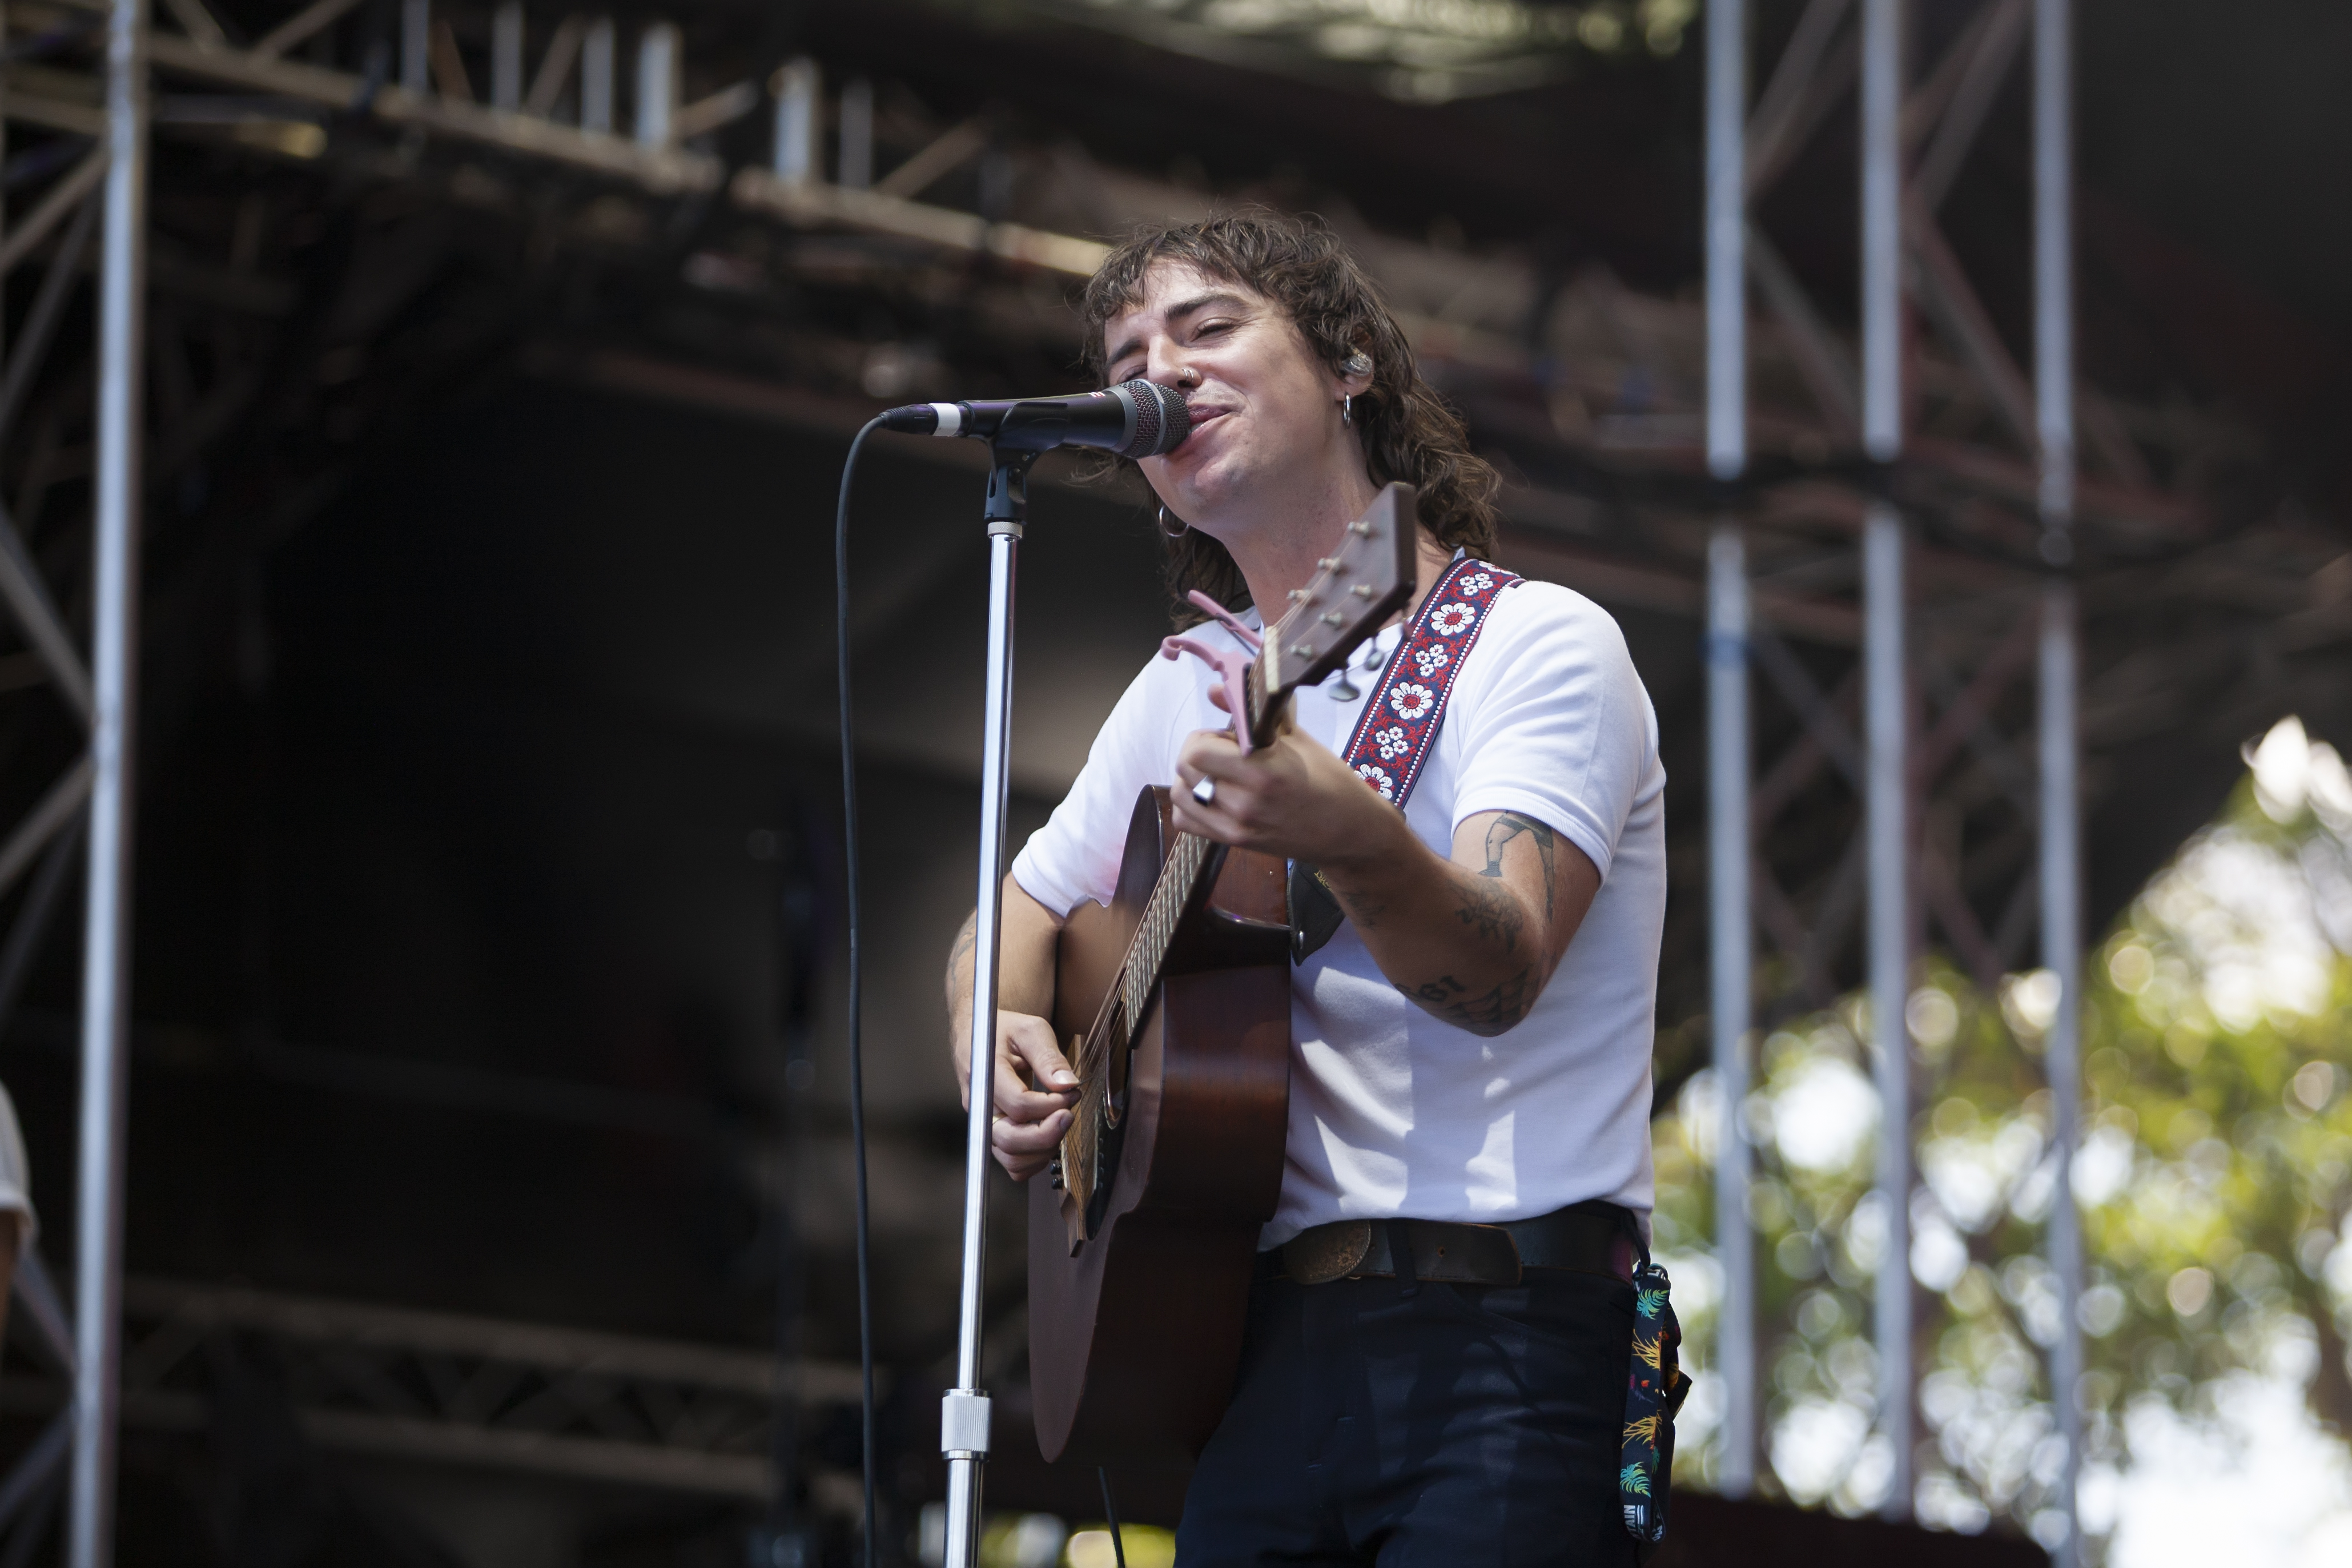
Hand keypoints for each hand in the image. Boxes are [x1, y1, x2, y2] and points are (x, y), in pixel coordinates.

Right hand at [952, 1007, 1077, 1180]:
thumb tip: (1067, 1084)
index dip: (1051, 1105)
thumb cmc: (1004, 1031)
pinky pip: (1011, 1163)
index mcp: (986, 1074)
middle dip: (1048, 1133)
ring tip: (1059, 1124)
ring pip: (1011, 1158)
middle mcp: (980, 1105)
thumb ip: (1048, 1056)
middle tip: (1068, 1114)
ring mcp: (985, 1123)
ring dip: (1043, 1148)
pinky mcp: (992, 1134)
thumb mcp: (1030, 1029)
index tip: (1071, 1093)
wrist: (979, 1034)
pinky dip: (1033, 1159)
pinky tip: (1047, 1137)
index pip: (1018, 1104)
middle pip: (1011, 1139)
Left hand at [1169, 687, 1405, 868]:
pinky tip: (1213, 796)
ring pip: (1180, 795)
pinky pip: (1185, 822)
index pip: (1198, 750)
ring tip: (1218, 774)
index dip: (1207, 736)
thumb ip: (1252, 714)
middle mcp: (1245, 802)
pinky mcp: (1233, 843)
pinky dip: (1190, 806)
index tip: (1227, 737)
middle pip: (1185, 769)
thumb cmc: (1328, 779)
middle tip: (1223, 753)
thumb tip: (1214, 689)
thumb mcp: (1297, 738)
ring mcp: (1237, 827)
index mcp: (1263, 771)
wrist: (1348, 830)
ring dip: (1191, 778)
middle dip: (1198, 752)